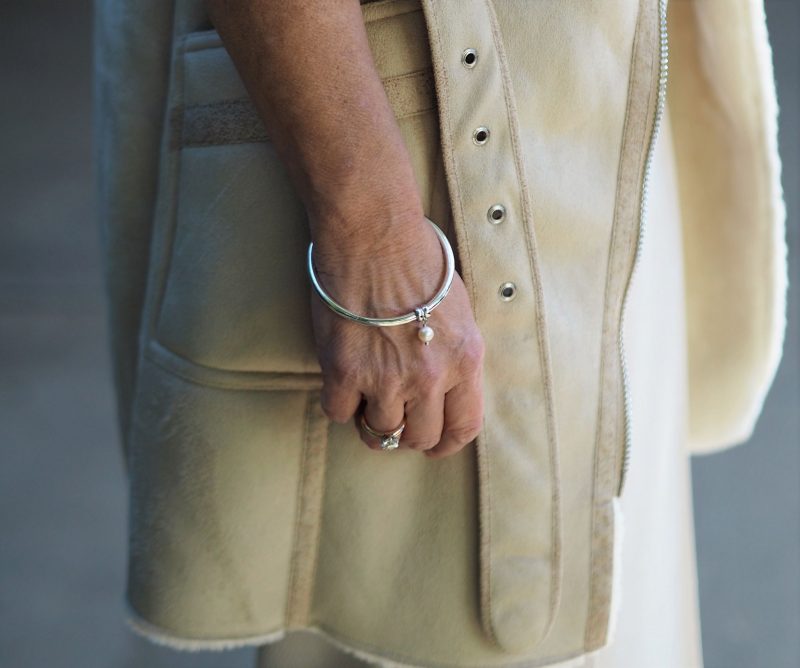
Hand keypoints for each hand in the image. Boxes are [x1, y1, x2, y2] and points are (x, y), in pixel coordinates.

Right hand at [309, 212, 484, 458]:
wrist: (374, 235)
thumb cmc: (418, 260)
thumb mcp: (458, 310)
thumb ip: (455, 355)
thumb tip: (443, 388)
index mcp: (465, 360)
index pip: (464, 426)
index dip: (448, 444)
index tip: (434, 446)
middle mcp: (430, 377)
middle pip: (420, 437)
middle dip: (407, 435)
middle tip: (394, 420)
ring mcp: (386, 378)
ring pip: (379, 432)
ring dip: (371, 420)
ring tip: (366, 396)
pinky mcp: (345, 372)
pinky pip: (339, 413)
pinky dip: (340, 403)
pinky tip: (341, 382)